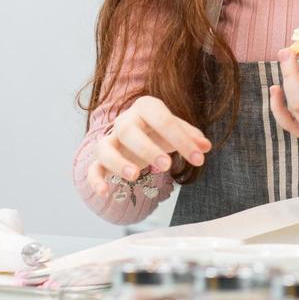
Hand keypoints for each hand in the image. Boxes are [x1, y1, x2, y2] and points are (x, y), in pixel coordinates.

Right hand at [88, 96, 209, 198]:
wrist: (136, 132)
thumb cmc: (159, 130)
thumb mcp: (177, 130)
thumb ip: (191, 136)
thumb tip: (205, 146)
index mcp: (146, 107)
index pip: (163, 121)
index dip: (182, 140)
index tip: (199, 160)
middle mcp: (124, 121)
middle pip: (128, 130)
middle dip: (148, 148)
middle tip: (167, 166)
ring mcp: (110, 139)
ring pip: (104, 148)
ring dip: (118, 162)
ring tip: (135, 176)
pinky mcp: (100, 159)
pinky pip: (93, 167)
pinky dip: (95, 180)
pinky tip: (105, 191)